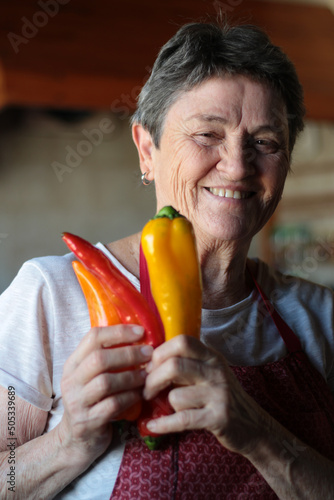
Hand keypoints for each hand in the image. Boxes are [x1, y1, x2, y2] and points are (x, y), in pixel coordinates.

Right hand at [57, 325, 152, 465]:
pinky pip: (112, 405)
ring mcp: (77, 403)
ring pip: (105, 382)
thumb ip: (107, 358)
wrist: (77, 441)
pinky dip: (129, 397)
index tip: (141, 332)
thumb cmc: (92, 401)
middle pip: (99, 359)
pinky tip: (140, 394)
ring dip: (131, 376)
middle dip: (128, 354)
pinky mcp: (87, 422)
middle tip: (149, 353)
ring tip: (147, 374)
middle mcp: (71, 381)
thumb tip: (139, 336)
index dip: (118, 332)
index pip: (92, 337)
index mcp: (73, 364)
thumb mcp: (91, 377)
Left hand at [143, 335, 266, 455]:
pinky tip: (153, 425)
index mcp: (211, 356)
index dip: (160, 353)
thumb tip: (148, 360)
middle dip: (152, 379)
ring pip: (176, 396)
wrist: (252, 425)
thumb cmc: (221, 396)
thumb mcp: (208, 372)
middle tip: (146, 390)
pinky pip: (183, 419)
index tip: (149, 367)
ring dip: (166, 404)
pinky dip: (163, 424)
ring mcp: (219, 394)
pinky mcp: (218, 417)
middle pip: (174, 366)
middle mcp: (216, 371)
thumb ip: (186, 363)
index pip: (182, 341)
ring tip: (166, 408)